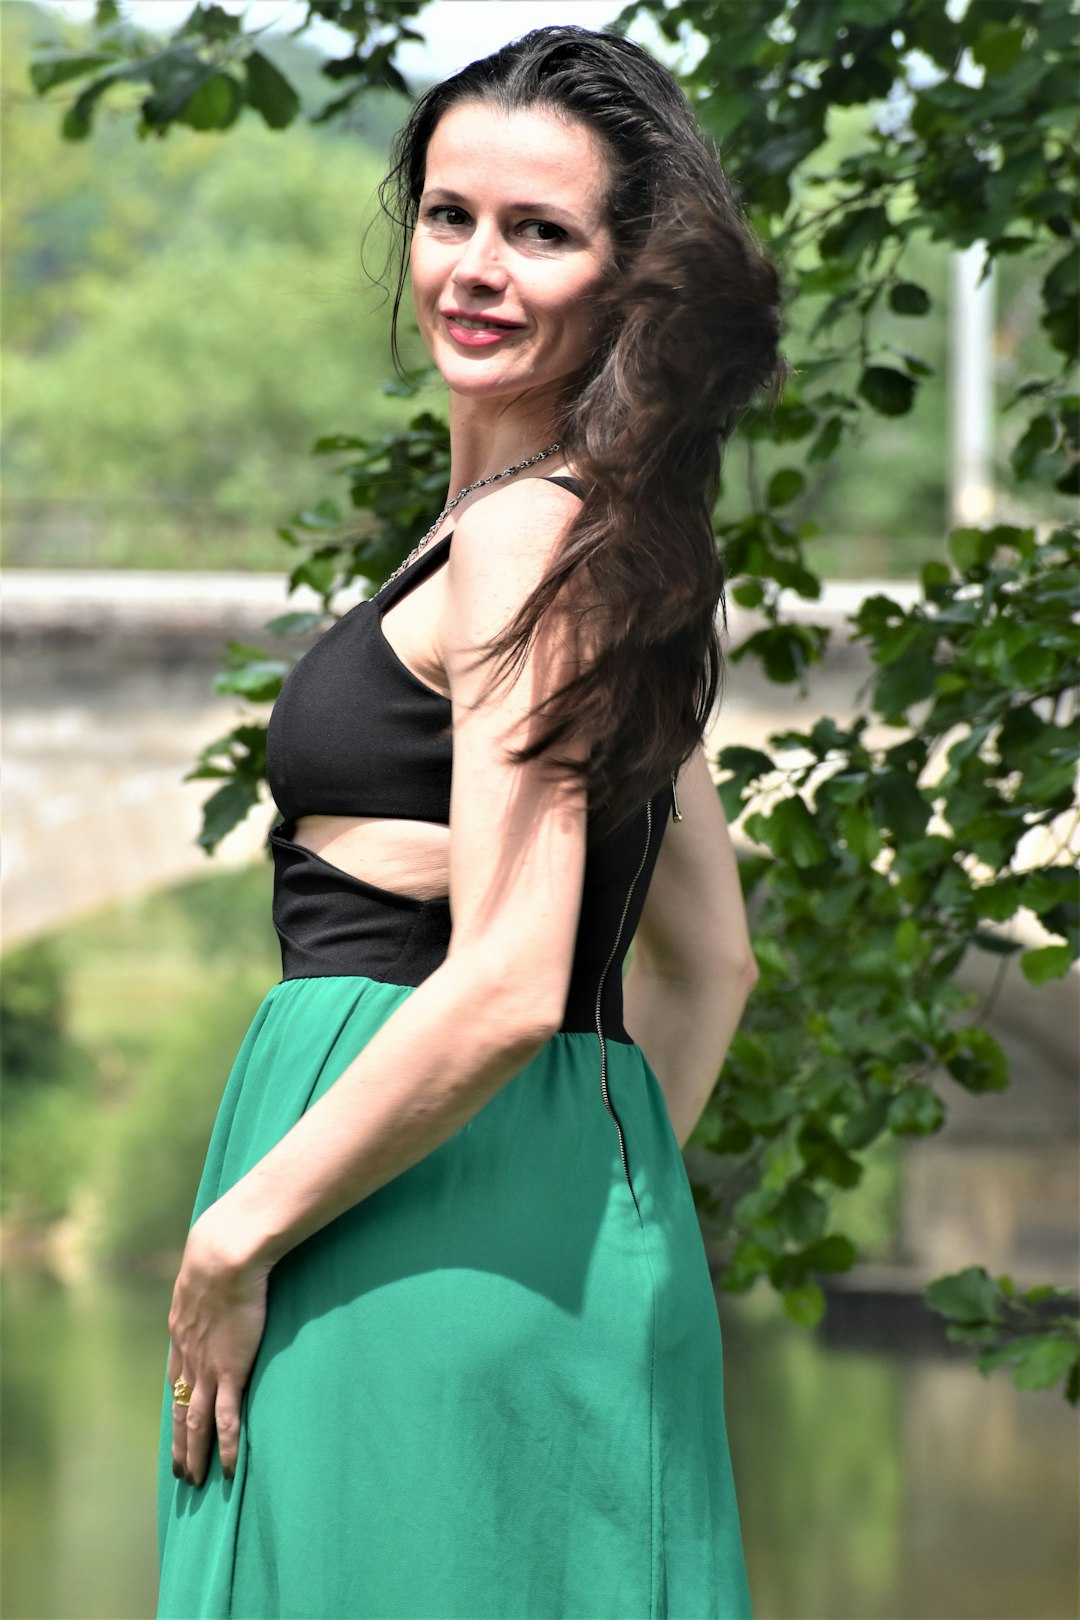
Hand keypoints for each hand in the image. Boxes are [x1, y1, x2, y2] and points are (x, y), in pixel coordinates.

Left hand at [167, 1203, 270, 1486]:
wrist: (223, 1256)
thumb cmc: (221, 1253)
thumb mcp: (206, 1271)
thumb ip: (210, 1285)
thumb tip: (221, 1276)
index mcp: (181, 1335)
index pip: (175, 1381)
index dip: (175, 1406)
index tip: (176, 1428)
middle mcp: (187, 1357)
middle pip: (179, 1410)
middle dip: (179, 1442)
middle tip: (181, 1471)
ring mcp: (206, 1367)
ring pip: (195, 1422)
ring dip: (194, 1453)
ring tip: (195, 1480)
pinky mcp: (230, 1371)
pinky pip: (225, 1419)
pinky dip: (225, 1446)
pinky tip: (229, 1468)